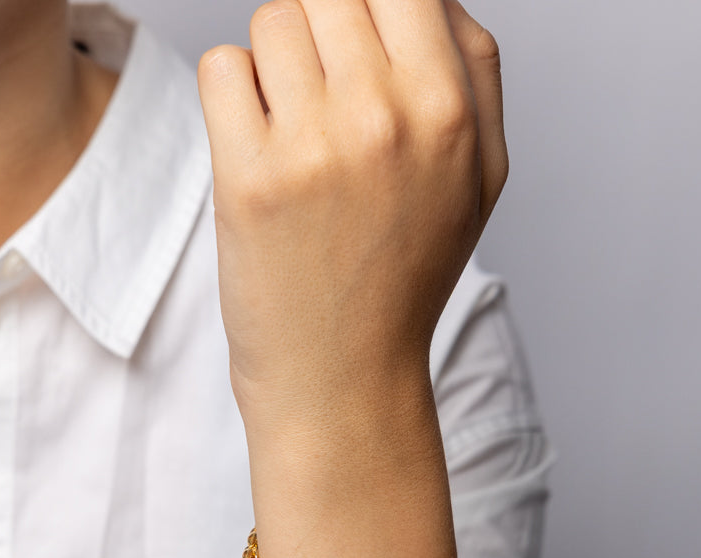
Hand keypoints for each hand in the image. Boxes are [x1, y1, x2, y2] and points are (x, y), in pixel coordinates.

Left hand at [197, 0, 506, 423]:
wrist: (343, 376)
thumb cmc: (404, 278)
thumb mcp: (479, 181)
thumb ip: (475, 73)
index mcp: (449, 112)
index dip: (370, 5)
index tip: (353, 39)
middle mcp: (386, 117)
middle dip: (323, 33)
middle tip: (324, 103)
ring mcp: (315, 146)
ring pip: (274, 20)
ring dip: (275, 70)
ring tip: (295, 139)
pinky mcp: (248, 176)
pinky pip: (221, 68)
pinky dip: (232, 100)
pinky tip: (259, 153)